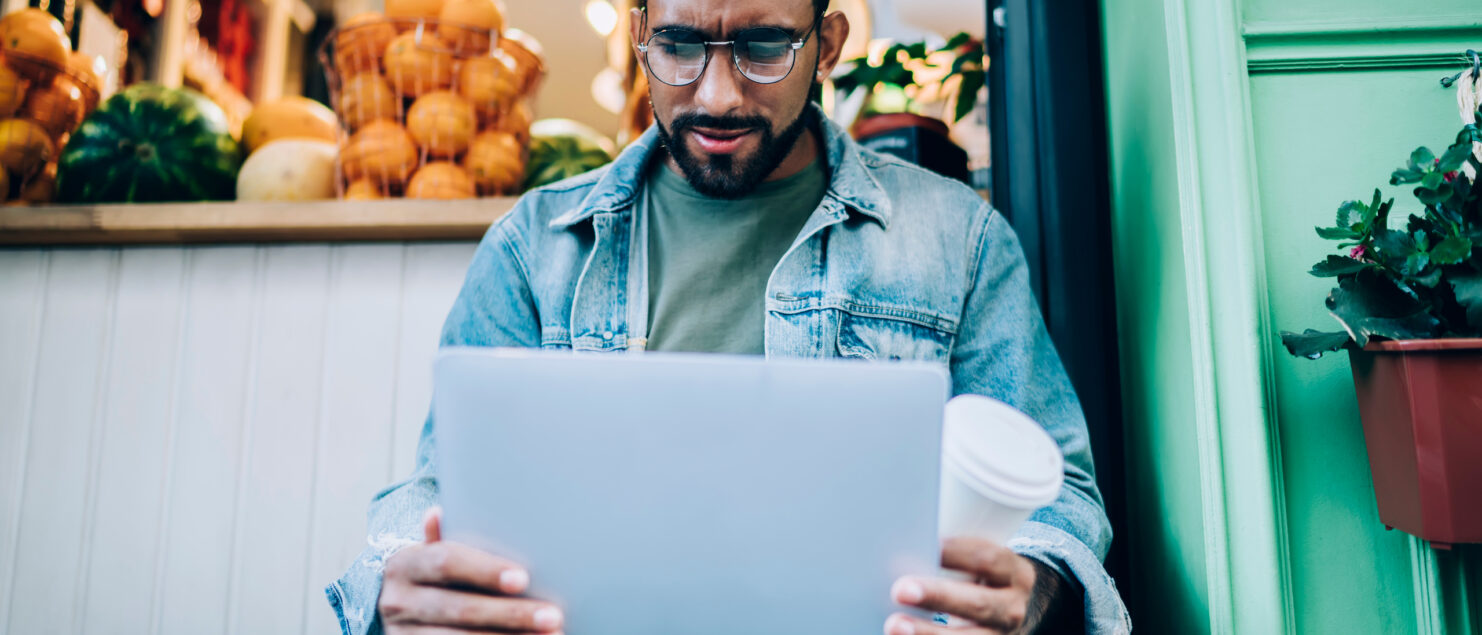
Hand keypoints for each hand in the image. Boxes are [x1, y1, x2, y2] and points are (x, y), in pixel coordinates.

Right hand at [379, 507, 563, 633]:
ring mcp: (403, 633)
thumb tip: (438, 512)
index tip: (524, 578)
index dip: (485, 570)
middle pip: (460, 608)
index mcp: (404, 565)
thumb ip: (443, 539)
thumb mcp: (431, 555)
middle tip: (552, 616)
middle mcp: (397, 601)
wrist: (399, 614)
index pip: (446, 562)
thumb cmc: (431, 577)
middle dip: (510, 614)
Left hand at [884, 537, 1057, 634]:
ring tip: (895, 625)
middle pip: (976, 602)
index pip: (988, 559)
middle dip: (937, 596)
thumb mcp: (983, 560)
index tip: (925, 544)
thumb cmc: (984, 576)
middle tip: (900, 590)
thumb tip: (901, 539)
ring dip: (927, 632)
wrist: (1011, 612)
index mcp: (1014, 572)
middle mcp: (1012, 607)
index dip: (956, 552)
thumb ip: (953, 552)